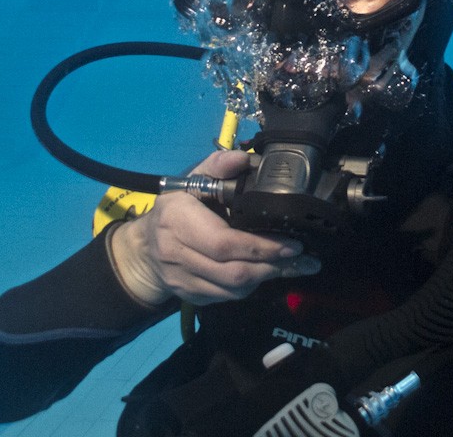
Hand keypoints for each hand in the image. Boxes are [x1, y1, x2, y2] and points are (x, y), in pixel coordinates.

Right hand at [110, 150, 320, 306]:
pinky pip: (228, 297)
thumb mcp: (193, 179)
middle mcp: (176, 254)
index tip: (292, 244)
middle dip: (273, 266)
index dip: (261, 247)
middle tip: (304, 259)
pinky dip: (252, 286)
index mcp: (177, 220)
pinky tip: (267, 271)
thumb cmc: (177, 207)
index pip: (224, 243)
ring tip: (295, 265)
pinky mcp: (190, 296)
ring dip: (268, 278)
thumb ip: (218, 165)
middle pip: (233, 272)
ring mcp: (182, 280)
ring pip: (234, 289)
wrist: (144, 248)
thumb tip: (244, 158)